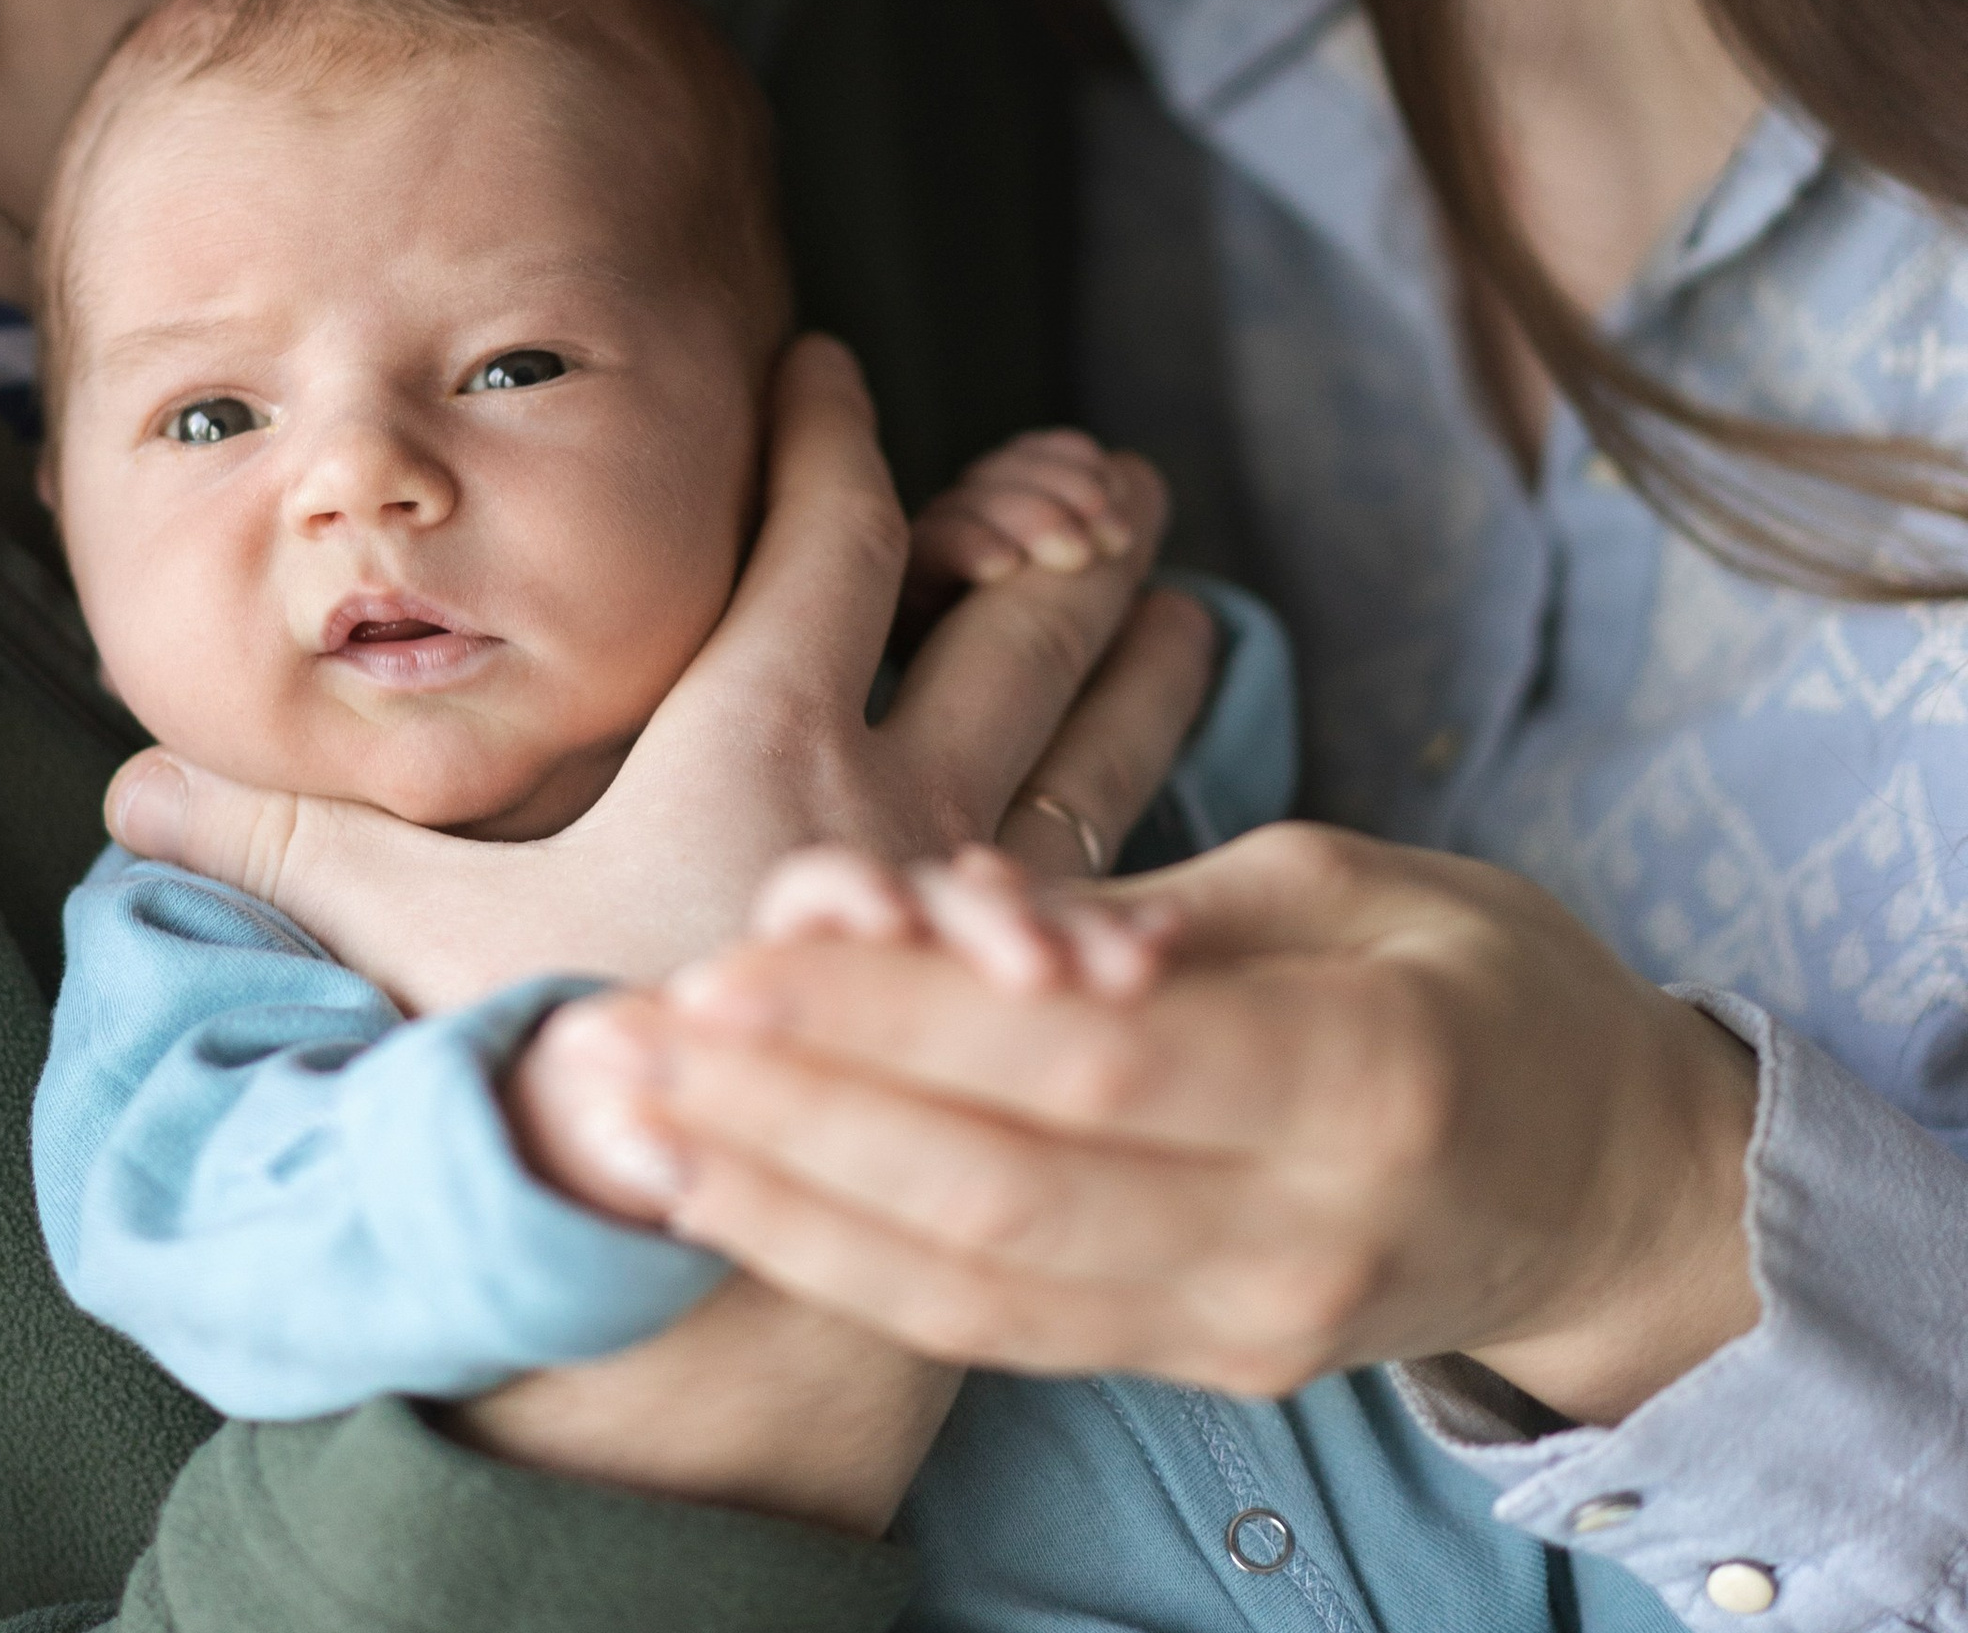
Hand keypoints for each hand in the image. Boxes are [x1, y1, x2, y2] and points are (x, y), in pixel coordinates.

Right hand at [103, 340, 1207, 1010]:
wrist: (700, 1279)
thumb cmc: (559, 1067)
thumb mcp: (419, 936)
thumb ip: (293, 848)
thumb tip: (129, 786)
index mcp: (760, 736)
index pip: (825, 534)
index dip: (827, 434)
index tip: (830, 365)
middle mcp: (896, 792)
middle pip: (1013, 615)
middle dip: (1052, 529)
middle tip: (1109, 475)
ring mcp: (980, 896)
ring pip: (1097, 737)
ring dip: (1141, 658)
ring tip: (1181, 594)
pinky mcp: (1022, 997)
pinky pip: (1117, 874)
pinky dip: (1152, 812)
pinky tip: (1179, 806)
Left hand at [563, 827, 1760, 1426]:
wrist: (1602, 1178)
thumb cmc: (1478, 979)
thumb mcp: (1351, 881)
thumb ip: (1156, 914)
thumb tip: (969, 918)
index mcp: (1361, 1076)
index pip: (1086, 1061)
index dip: (900, 1021)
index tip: (740, 958)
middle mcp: (1298, 1233)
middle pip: (1003, 1188)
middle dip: (800, 1117)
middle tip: (637, 1039)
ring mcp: (1246, 1321)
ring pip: (980, 1286)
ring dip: (790, 1205)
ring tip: (642, 1123)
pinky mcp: (1198, 1358)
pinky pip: (1002, 1329)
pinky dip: (857, 1268)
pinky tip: (742, 1200)